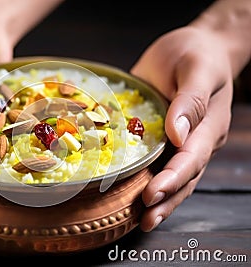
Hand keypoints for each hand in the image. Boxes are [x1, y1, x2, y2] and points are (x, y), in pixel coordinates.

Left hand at [131, 26, 232, 231]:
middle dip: (165, 199)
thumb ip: (190, 101)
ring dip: (159, 199)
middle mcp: (194, 140)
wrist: (194, 47)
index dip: (172, 179)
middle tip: (145, 219)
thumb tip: (177, 135)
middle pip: (184, 177)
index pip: (191, 159)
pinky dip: (143, 178)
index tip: (151, 194)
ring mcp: (178, 141)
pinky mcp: (160, 136)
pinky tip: (128, 193)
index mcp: (208, 127)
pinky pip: (153, 161)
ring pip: (170, 175)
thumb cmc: (198, 54)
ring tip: (141, 220)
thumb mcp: (197, 69)